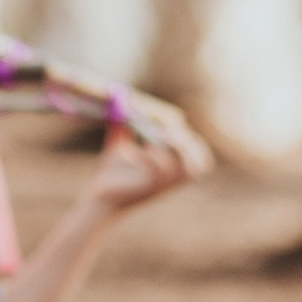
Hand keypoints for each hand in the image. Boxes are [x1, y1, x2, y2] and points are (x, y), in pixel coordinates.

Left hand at [82, 113, 211, 211]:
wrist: (98, 198)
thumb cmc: (112, 175)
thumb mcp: (122, 147)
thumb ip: (127, 128)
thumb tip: (125, 103)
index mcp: (172, 172)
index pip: (203, 161)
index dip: (196, 144)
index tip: (176, 126)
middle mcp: (171, 181)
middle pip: (200, 165)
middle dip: (190, 144)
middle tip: (170, 130)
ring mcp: (161, 186)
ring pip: (182, 170)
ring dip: (174, 149)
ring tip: (158, 136)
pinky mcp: (146, 189)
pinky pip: (154, 170)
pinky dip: (143, 155)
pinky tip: (126, 148)